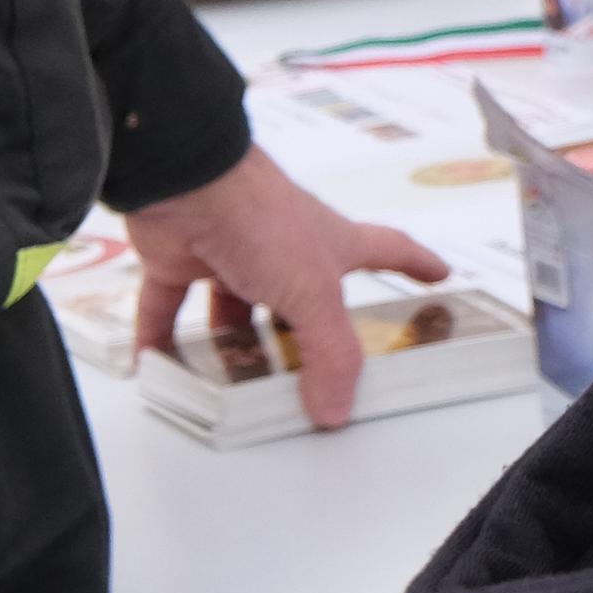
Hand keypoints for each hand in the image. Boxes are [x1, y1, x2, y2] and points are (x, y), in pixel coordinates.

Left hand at [123, 151, 451, 429]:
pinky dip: (158, 335)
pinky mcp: (180, 258)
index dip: (416, 264)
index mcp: (331, 246)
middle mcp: (285, 249)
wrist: (187, 181)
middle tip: (308, 368)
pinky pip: (167, 304)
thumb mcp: (314, 294)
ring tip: (228, 383)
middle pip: (304, 296)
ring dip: (231, 342)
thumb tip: (336, 411)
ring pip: (234, 307)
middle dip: (305, 332)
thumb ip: (328, 355)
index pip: (388, 252)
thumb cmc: (261, 218)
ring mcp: (232, 253)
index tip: (438, 274)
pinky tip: (154, 365)